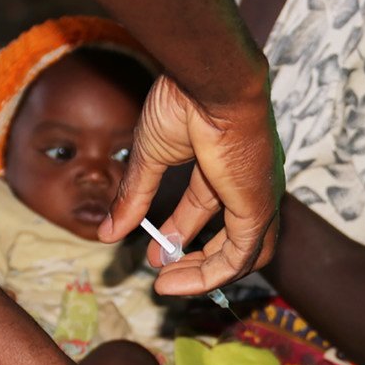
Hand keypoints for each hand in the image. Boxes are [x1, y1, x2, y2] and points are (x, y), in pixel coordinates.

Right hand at [99, 75, 283, 294]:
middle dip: (193, 257)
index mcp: (226, 162)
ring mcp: (258, 196)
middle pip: (230, 235)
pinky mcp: (257, 208)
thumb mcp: (150, 155)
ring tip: (166, 282)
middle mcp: (249, 182)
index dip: (181, 231)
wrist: (210, 82)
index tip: (155, 249)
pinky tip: (177, 280)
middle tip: (159, 268)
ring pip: (241, 254)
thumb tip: (107, 232)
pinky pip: (239, 257)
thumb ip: (132, 196)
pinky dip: (210, 276)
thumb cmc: (185, 101)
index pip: (208, 206)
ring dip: (203, 273)